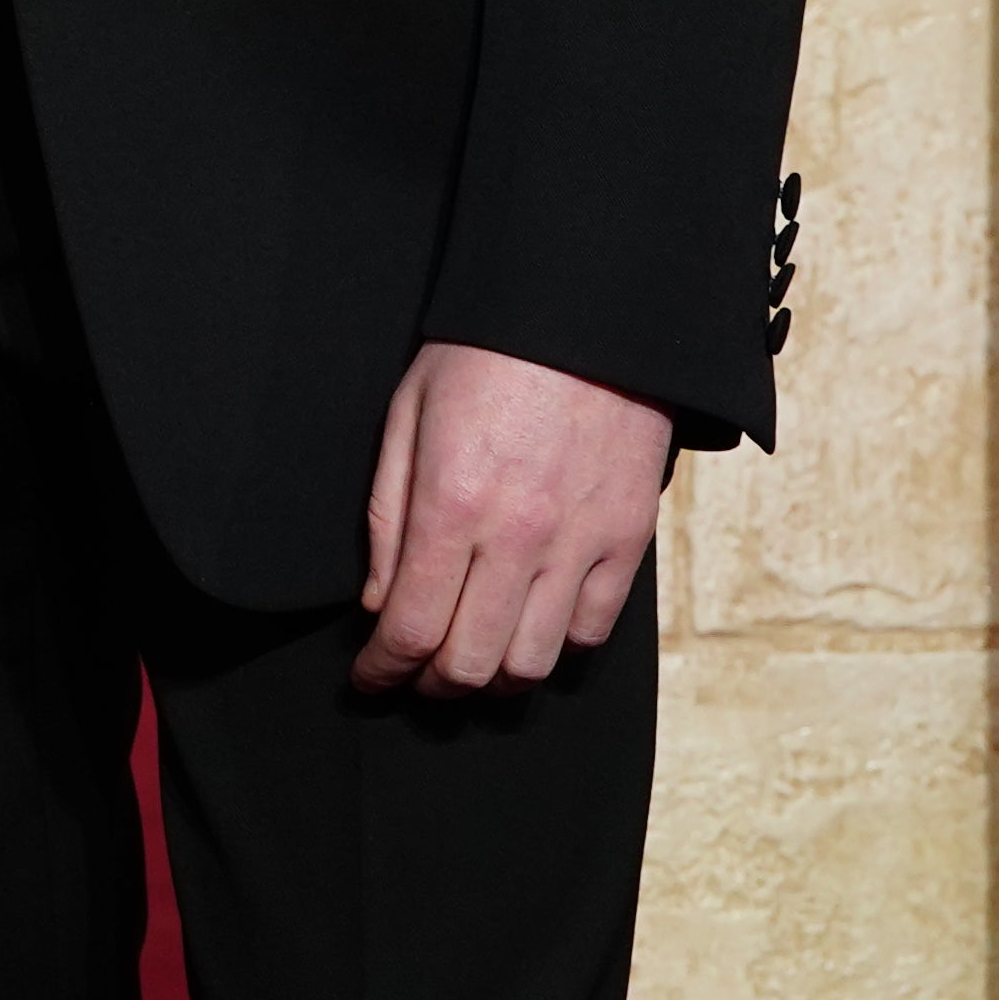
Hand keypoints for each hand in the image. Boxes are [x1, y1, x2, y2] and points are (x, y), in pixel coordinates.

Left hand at [354, 342, 670, 692]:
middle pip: (472, 664)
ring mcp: (582, 542)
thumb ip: (388, 517)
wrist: (584, 312)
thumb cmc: (482, 354)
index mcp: (453, 503)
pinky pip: (594, 629)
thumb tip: (378, 603)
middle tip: (412, 679)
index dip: (382, 670)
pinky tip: (528, 628)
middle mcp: (520, 536)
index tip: (369, 679)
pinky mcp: (629, 539)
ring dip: (493, 681)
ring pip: (535, 662)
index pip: (411, 628)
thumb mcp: (407, 417)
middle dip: (432, 687)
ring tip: (468, 666)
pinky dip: (558, 647)